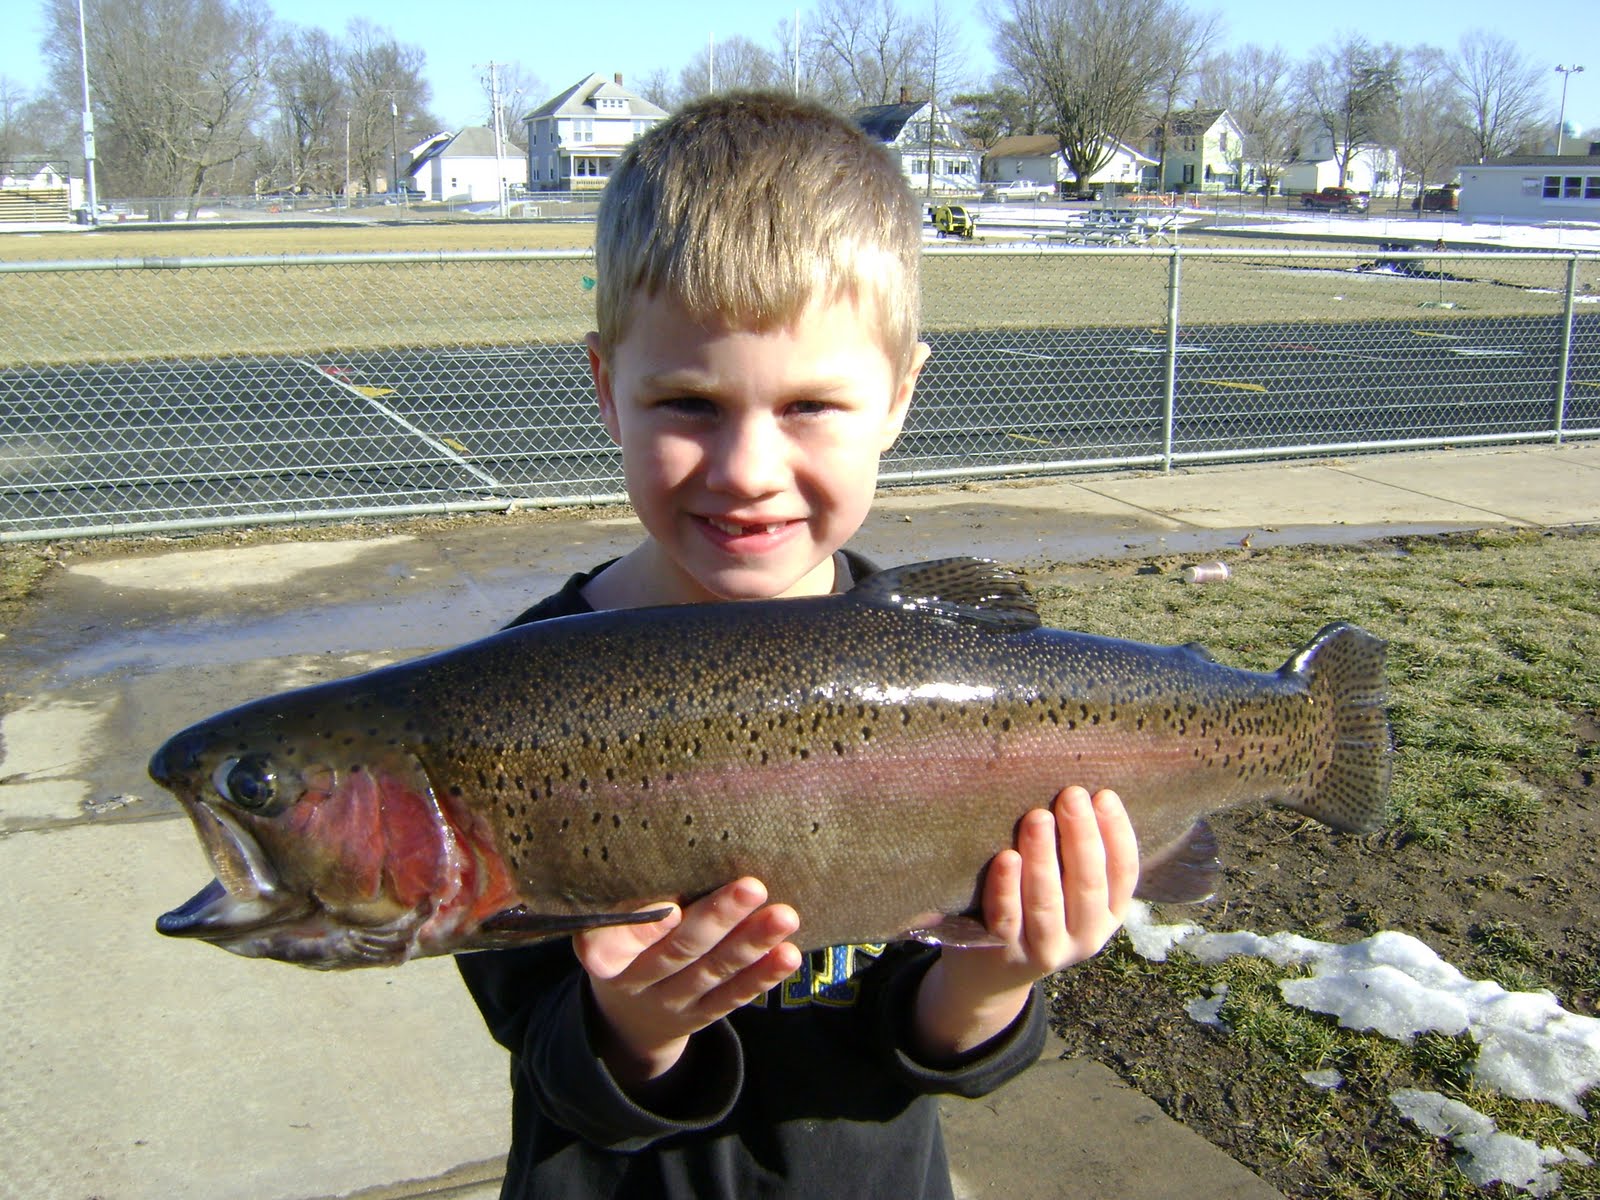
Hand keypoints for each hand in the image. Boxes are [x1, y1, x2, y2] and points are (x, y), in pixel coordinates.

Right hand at [573, 877, 800, 1090]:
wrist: (627, 1017)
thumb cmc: (624, 942)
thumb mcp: (610, 926)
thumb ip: (635, 896)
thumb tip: (685, 838)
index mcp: (605, 954)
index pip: (613, 947)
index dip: (641, 932)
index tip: (671, 909)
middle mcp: (636, 981)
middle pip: (678, 951)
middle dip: (718, 919)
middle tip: (752, 887)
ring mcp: (671, 1002)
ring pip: (713, 971)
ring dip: (751, 943)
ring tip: (784, 916)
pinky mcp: (702, 1014)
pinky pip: (734, 995)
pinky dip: (763, 975)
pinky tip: (788, 954)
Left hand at [912, 786, 1139, 1060]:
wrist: (991, 972)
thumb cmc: (1035, 909)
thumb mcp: (1068, 888)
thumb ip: (1077, 853)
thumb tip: (1082, 792)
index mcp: (1109, 914)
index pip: (1124, 873)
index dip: (1117, 833)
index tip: (1104, 795)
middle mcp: (1085, 936)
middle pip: (1088, 885)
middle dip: (1081, 837)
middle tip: (1071, 795)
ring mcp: (1046, 949)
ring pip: (1048, 903)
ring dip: (1043, 858)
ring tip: (1037, 817)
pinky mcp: (1006, 953)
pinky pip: (1007, 919)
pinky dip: (1006, 889)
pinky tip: (1006, 858)